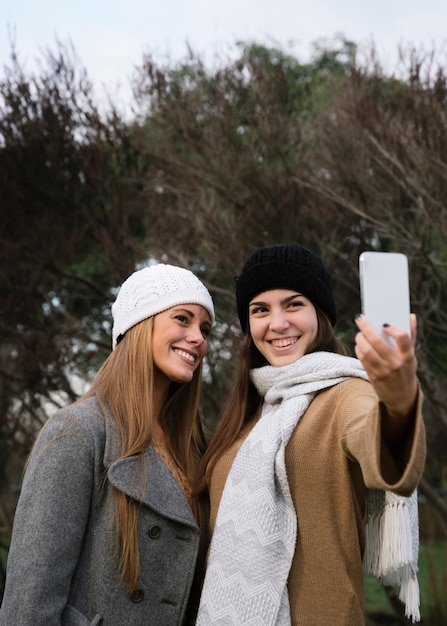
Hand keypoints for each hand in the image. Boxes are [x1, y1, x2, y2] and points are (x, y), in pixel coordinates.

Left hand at [354, 313, 418, 440]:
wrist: (402, 397)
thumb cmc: (406, 370)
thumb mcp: (411, 356)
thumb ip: (410, 336)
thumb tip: (410, 316)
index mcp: (407, 356)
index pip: (402, 337)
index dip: (392, 328)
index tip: (383, 323)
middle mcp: (396, 363)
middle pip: (377, 342)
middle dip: (366, 328)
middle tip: (360, 319)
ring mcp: (384, 371)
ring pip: (366, 351)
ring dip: (359, 339)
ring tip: (359, 334)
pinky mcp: (374, 377)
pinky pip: (362, 360)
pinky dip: (358, 350)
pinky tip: (358, 345)